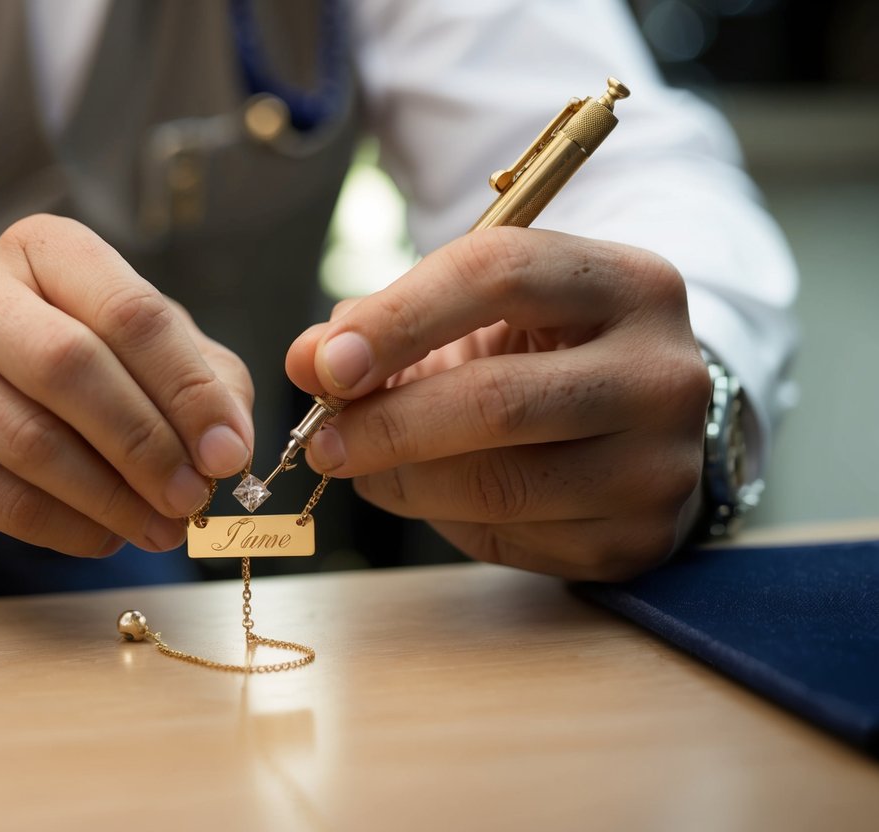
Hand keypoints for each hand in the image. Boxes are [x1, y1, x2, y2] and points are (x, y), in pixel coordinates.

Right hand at [0, 215, 253, 555]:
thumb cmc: (71, 348)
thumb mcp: (142, 338)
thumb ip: (202, 378)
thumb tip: (228, 446)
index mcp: (43, 249)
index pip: (129, 313)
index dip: (187, 390)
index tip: (227, 452)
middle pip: (72, 369)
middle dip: (147, 444)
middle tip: (193, 496)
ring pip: (35, 443)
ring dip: (116, 499)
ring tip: (165, 528)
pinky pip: (7, 503)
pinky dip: (73, 530)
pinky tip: (110, 535)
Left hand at [285, 227, 709, 580]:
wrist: (632, 421)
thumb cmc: (539, 352)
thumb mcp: (474, 314)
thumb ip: (386, 325)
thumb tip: (307, 362)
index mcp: (626, 282)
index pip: (501, 276)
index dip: (399, 319)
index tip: (323, 364)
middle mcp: (663, 371)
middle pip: (500, 401)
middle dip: (388, 424)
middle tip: (319, 441)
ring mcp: (661, 463)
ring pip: (499, 484)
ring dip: (403, 480)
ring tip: (359, 465)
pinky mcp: (637, 535)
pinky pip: (511, 536)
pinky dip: (444, 518)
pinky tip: (427, 493)